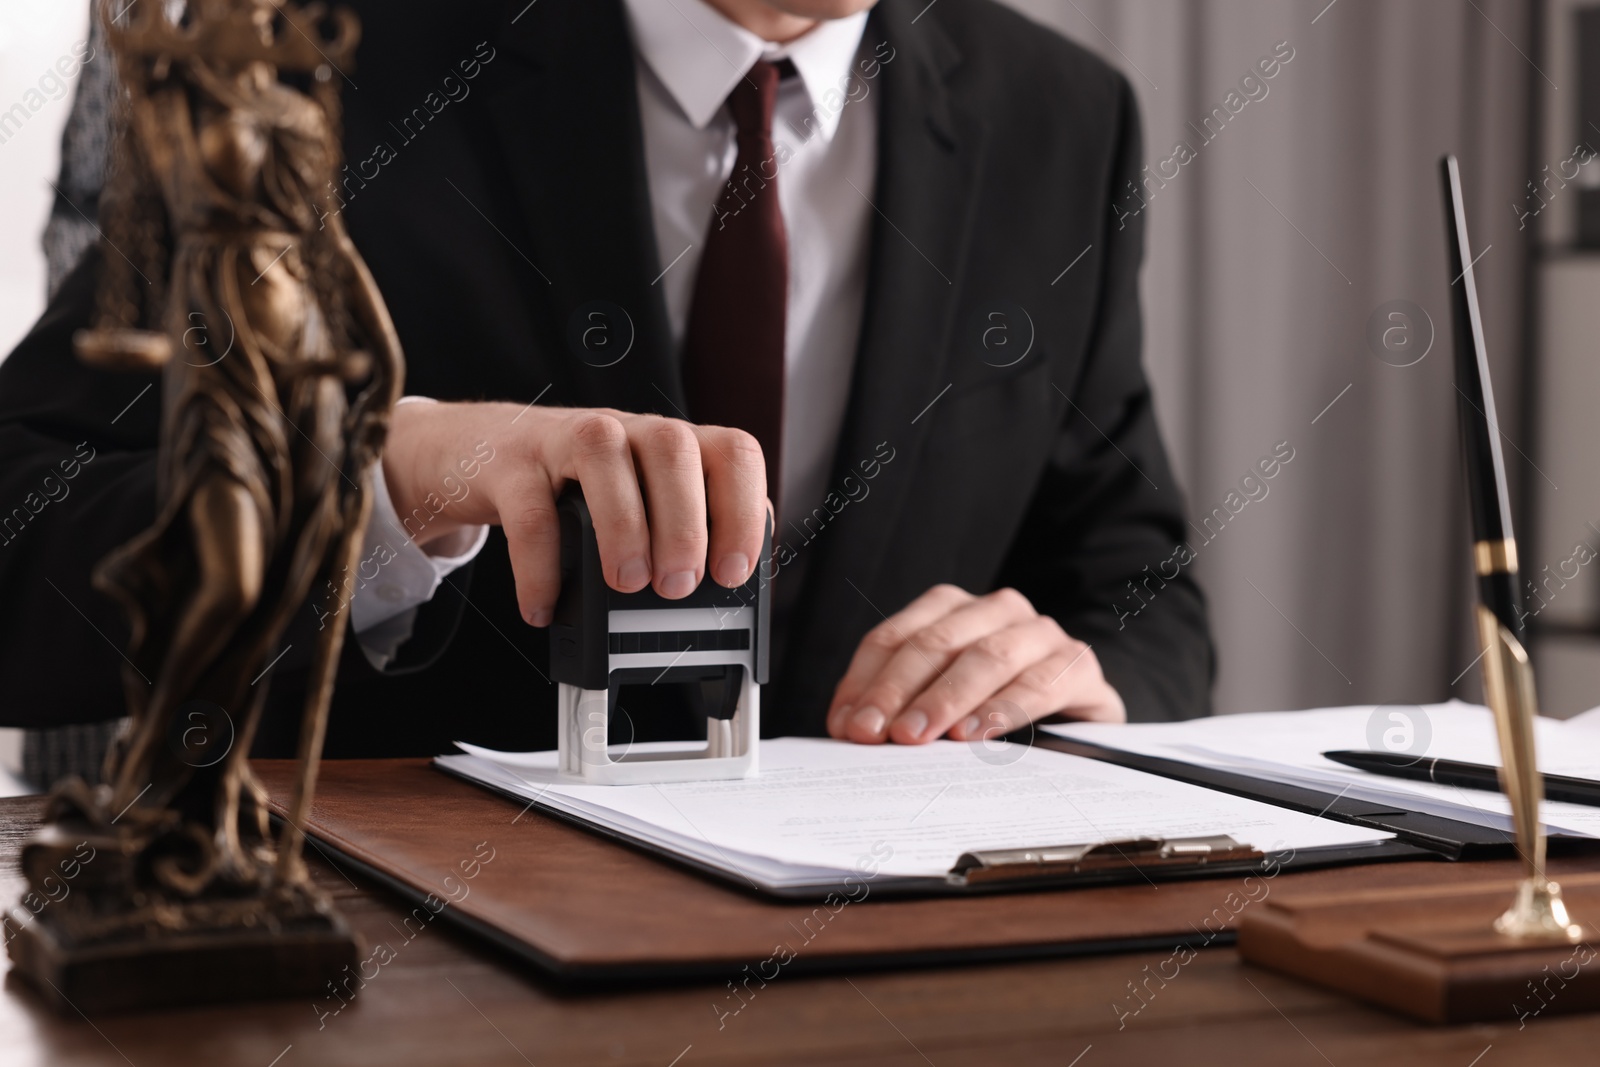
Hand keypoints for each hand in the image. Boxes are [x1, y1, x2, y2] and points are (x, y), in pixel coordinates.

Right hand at [381, 401, 767, 624]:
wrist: (474, 453)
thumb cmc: (571, 488)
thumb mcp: (635, 503)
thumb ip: (677, 536)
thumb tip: (717, 597)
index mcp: (668, 445)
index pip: (731, 453)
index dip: (742, 511)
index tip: (734, 572)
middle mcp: (624, 431)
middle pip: (673, 447)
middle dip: (685, 524)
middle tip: (678, 587)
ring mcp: (562, 439)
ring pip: (604, 452)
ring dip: (624, 525)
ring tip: (626, 585)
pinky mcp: (509, 463)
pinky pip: (528, 508)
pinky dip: (540, 566)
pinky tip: (544, 604)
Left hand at [825, 585, 1124, 743]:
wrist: (1082, 716)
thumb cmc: (998, 705)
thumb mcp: (943, 702)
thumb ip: (899, 707)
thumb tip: (849, 728)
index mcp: (953, 609)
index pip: (895, 637)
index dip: (866, 681)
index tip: (847, 724)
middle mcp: (996, 610)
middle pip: (936, 643)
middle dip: (899, 691)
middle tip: (876, 733)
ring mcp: (1040, 633)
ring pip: (986, 656)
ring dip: (946, 698)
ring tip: (918, 735)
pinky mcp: (1078, 665)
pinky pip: (1040, 682)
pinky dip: (1004, 708)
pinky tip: (978, 734)